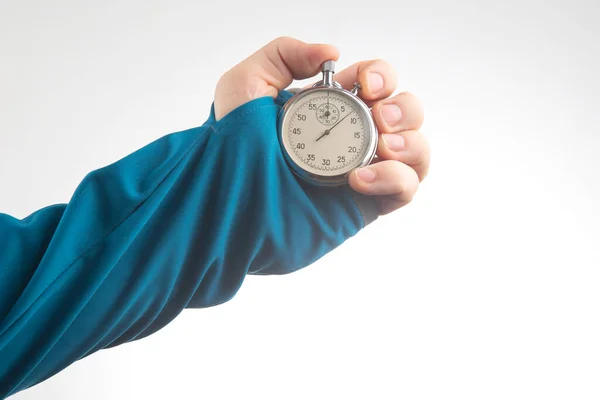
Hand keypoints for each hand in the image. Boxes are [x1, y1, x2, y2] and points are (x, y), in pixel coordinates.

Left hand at [214, 37, 429, 214]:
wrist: (227, 203)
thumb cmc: (228, 147)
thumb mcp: (246, 85)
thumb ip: (284, 53)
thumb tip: (332, 54)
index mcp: (331, 107)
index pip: (375, 82)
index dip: (380, 76)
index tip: (365, 85)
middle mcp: (352, 136)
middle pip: (405, 113)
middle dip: (403, 109)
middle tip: (380, 118)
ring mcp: (362, 170)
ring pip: (415, 151)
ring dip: (410, 143)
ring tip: (384, 147)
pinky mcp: (366, 204)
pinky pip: (405, 189)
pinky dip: (396, 179)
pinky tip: (360, 180)